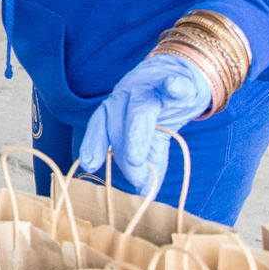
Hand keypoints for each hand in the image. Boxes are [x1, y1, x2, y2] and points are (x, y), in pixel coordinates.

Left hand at [76, 53, 212, 199]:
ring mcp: (151, 88)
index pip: (98, 127)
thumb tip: (142, 192)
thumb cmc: (158, 114)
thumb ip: (145, 164)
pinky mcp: (176, 82)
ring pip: (140, 109)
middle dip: (123, 152)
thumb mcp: (147, 140)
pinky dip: (175, 87)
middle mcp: (126, 96)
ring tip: (139, 159)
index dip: (93, 145)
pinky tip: (175, 89)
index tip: (88, 165)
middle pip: (118, 123)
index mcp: (113, 109)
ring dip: (137, 135)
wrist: (180, 76)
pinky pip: (174, 84)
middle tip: (133, 175)